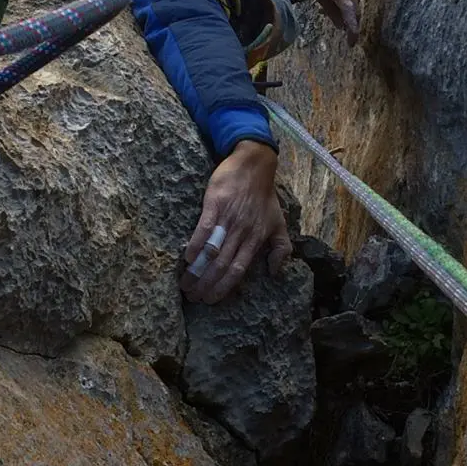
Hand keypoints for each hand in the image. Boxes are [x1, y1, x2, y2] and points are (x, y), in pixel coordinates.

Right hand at [181, 141, 291, 303]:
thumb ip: (281, 248)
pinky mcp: (215, 203)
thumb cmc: (265, 196)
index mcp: (256, 238)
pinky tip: (186, 258)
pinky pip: (204, 228)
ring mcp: (228, 217)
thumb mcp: (279, 222)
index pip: (239, 269)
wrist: (254, 164)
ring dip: (198, 270)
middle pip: (223, 264)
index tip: (211, 300)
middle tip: (193, 297)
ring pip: (213, 250)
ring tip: (185, 284)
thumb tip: (275, 271)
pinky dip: (196, 244)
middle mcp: (242, 231)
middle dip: (207, 284)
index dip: (224, 287)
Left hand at [309, 0, 362, 44]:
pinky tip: (339, 7)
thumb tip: (340, 26)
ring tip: (338, 19)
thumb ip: (329, 10)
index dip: (352, 28)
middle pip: (354, 13)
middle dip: (352, 26)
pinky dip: (349, 8)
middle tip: (349, 40)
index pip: (349, 12)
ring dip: (349, 17)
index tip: (352, 42)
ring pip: (356, 8)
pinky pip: (355, 1)